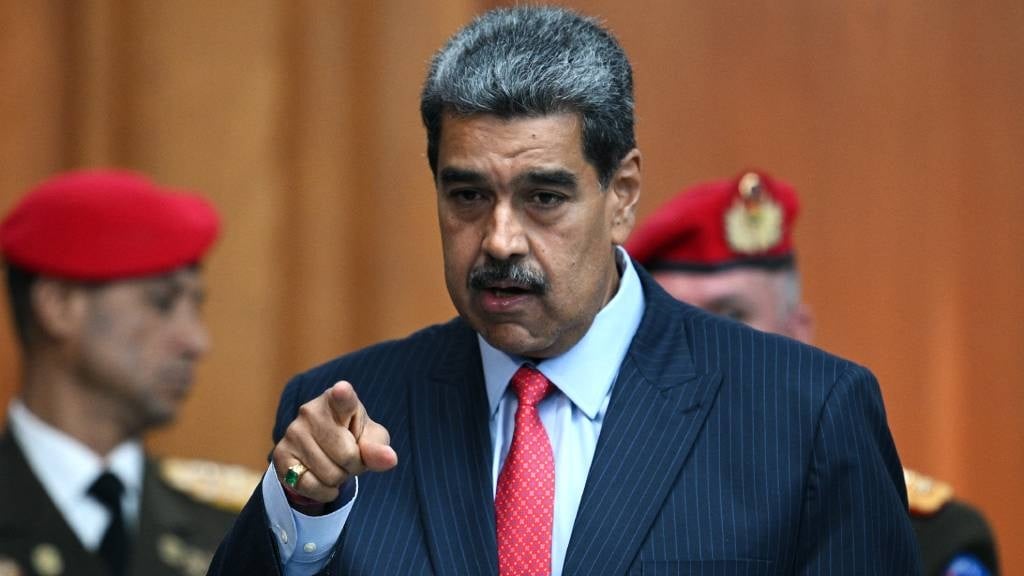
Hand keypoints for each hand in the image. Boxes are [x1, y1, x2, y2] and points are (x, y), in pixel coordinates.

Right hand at [272, 381, 397, 505]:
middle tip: (349, 458)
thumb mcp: (371, 440)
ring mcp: (293, 432)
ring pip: (328, 474)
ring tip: (335, 465)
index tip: (342, 390)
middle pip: (345, 455)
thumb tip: (390, 459)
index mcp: (338, 400)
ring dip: (338, 479)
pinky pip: (308, 485)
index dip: (342, 395)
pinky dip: (323, 491)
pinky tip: (324, 482)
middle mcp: (310, 411)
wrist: (322, 451)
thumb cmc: (353, 438)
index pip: (342, 398)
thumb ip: (379, 448)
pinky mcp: (280, 454)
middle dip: (354, 465)